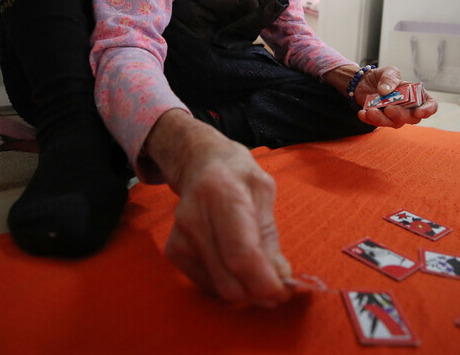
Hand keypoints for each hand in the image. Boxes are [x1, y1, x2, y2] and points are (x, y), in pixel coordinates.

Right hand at [144, 109, 291, 305]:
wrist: (200, 165)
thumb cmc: (238, 176)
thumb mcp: (264, 192)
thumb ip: (270, 235)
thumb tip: (281, 277)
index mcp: (222, 194)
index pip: (241, 254)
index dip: (264, 282)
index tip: (285, 292)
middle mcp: (194, 218)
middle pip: (228, 279)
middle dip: (259, 293)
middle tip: (280, 290)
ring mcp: (180, 237)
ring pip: (218, 287)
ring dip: (246, 291)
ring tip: (262, 275)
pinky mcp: (173, 252)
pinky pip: (208, 283)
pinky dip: (228, 282)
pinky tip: (237, 264)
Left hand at [355, 66, 438, 127]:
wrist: (364, 82)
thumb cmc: (383, 77)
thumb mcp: (388, 72)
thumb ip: (389, 79)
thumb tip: (386, 91)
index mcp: (416, 94)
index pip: (430, 104)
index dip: (428, 110)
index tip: (418, 111)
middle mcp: (408, 107)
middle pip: (411, 118)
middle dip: (400, 115)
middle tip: (388, 108)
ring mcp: (395, 115)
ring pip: (394, 123)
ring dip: (382, 119)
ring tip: (370, 111)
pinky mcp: (382, 119)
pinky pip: (378, 124)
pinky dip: (369, 120)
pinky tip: (362, 113)